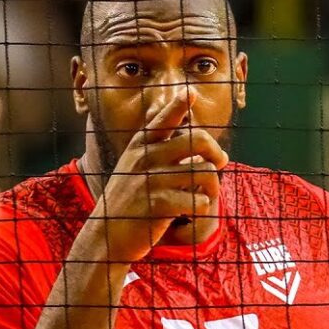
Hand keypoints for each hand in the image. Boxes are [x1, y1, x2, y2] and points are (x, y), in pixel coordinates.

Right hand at [88, 91, 229, 261]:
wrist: (108, 234)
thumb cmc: (130, 200)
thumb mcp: (137, 167)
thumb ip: (165, 150)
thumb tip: (211, 147)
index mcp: (141, 145)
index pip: (163, 119)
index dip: (178, 104)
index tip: (191, 93)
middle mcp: (145, 157)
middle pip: (197, 139)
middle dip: (216, 152)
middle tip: (220, 163)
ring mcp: (150, 179)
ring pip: (204, 172)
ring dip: (212, 187)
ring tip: (206, 195)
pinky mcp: (157, 204)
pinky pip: (198, 200)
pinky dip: (201, 207)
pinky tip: (193, 211)